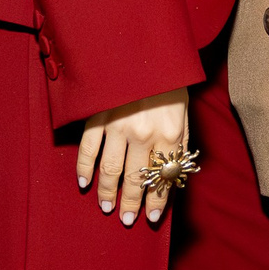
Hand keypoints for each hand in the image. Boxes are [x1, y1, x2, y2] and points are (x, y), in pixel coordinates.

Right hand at [76, 92, 190, 225]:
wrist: (144, 50)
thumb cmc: (168, 82)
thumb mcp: (184, 112)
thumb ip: (179, 143)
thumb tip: (175, 173)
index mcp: (169, 134)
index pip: (162, 179)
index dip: (157, 202)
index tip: (151, 219)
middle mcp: (144, 134)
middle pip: (135, 179)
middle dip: (132, 204)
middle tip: (127, 220)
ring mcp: (118, 126)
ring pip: (110, 170)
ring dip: (107, 192)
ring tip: (106, 207)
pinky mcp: (98, 116)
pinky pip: (88, 148)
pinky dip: (84, 168)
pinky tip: (84, 182)